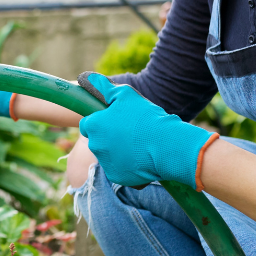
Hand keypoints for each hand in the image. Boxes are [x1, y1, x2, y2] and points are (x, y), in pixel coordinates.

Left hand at [77, 72, 217, 189]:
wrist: (167, 146)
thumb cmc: (146, 117)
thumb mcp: (126, 95)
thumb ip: (104, 87)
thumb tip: (89, 78)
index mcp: (94, 125)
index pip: (88, 124)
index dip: (100, 121)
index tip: (114, 121)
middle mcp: (95, 146)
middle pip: (97, 140)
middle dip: (108, 136)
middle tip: (130, 132)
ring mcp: (105, 163)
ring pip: (108, 155)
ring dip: (117, 151)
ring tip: (138, 145)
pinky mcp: (117, 177)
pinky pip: (118, 169)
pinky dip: (126, 165)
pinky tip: (141, 158)